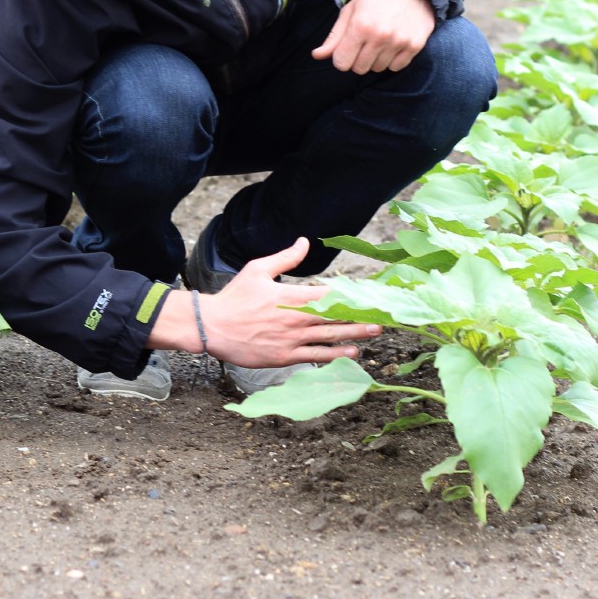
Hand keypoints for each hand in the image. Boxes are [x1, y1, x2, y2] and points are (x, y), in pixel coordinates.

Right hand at [197, 238, 381, 368]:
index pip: (328, 294)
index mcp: (290, 296)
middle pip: (336, 317)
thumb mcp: (258, 270)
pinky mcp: (284, 357)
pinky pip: (316, 357)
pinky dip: (336, 355)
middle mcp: (295, 319)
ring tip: (375, 332)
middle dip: (361, 316)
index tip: (370, 292)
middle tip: (385, 315)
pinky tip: (352, 353)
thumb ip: (285, 257)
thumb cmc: (234, 298)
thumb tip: (304, 242)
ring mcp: (291, 340)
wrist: (212, 327)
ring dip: (355, 335)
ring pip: (330, 338)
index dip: (351, 293)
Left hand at [311, 0, 434, 73]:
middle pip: (359, 69)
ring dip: (376, 59)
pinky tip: (393, 43)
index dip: (341, 57)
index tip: (347, 48)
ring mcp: (399, 42)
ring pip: (378, 69)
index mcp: (360, 27)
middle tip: (364, 42)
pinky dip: (392, 59)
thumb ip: (334, 37)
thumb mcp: (349, 11)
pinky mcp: (414, 45)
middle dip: (357, 59)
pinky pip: (396, 67)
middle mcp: (380, 36)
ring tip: (380, 40)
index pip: (342, 63)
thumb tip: (317, 56)